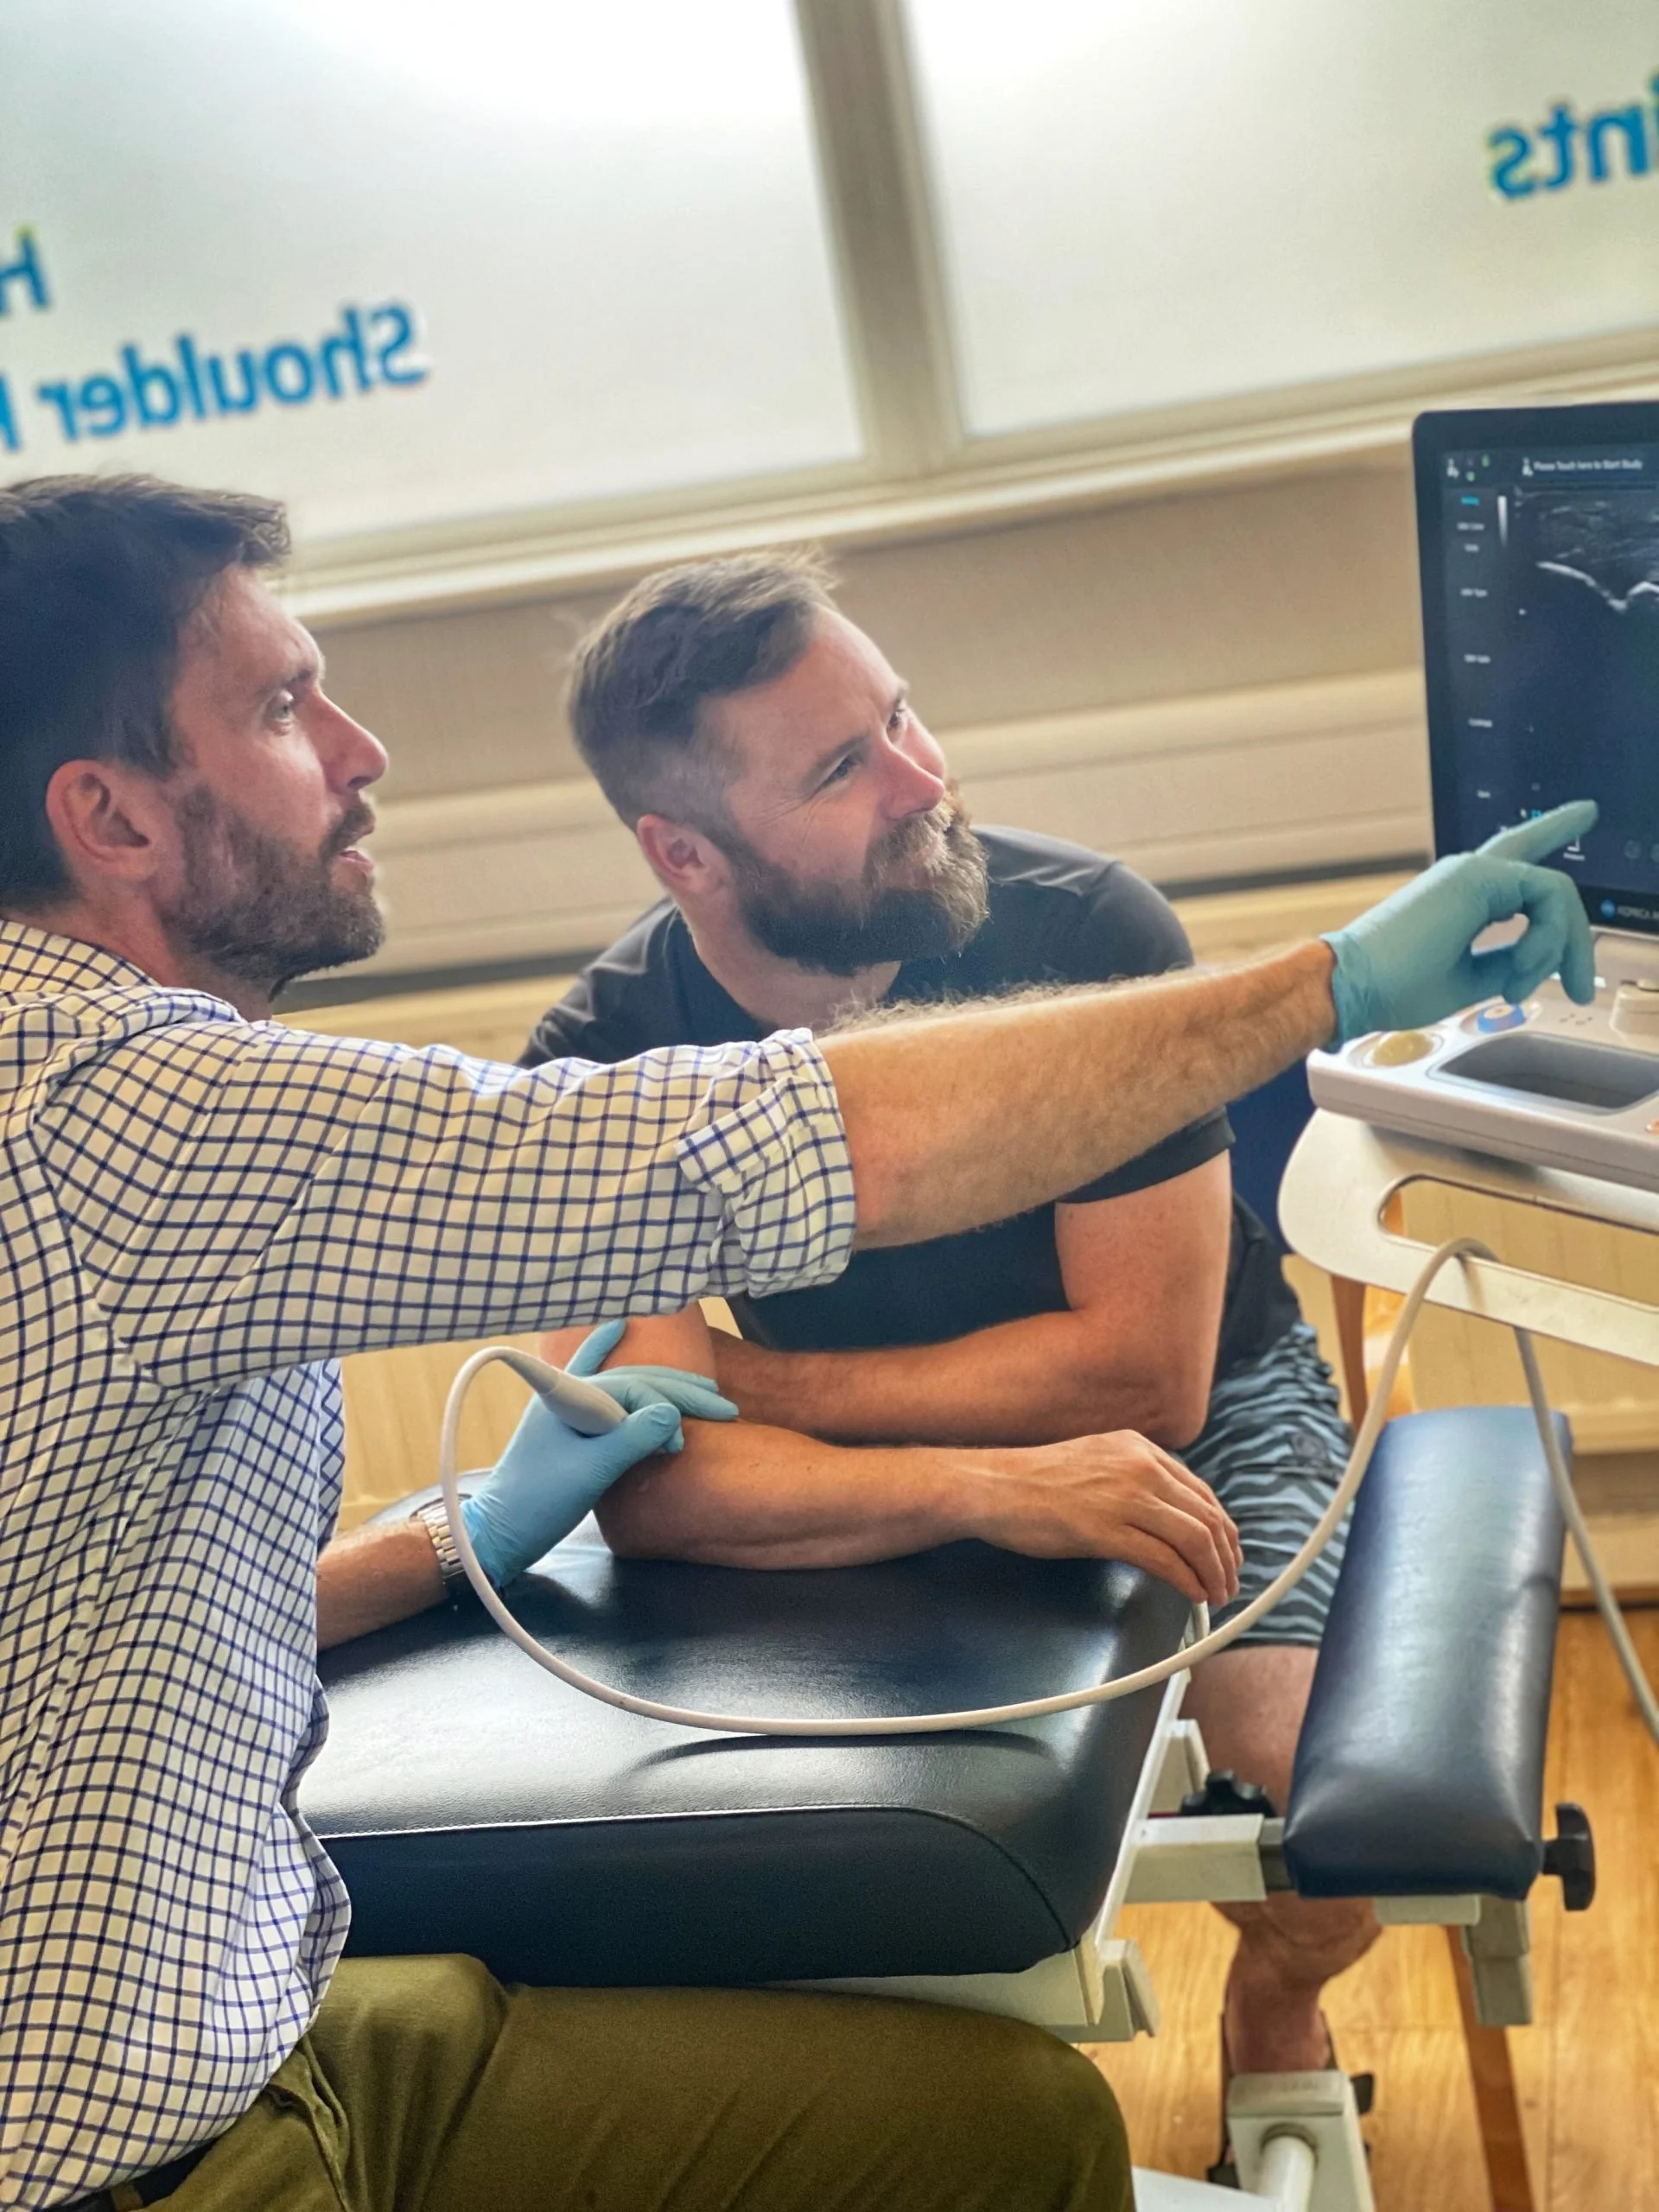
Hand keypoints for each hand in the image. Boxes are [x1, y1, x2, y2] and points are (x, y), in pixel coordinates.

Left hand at [463, 1322, 735, 1586]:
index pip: (633, 1387)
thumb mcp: (591, 1472)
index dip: (668, 1409)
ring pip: (624, 1384)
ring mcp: (566, 1406)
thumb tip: (672, 1413)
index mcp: (569, 1397)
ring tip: (702, 1391)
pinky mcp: (566, 1423)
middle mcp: (568, 1393)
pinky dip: (603, 1351)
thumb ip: (632, 1438)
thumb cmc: (539, 1502)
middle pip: (635, 1381)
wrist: (498, 1532)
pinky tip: (617, 1328)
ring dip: (663, 1388)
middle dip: (682, 1392)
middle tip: (726, 1409)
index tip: (688, 1440)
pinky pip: (591, 1378)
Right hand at [968, 1432, 1242, 1608]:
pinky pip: (1164, 1560)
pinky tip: (1192, 1595)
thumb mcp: (1098, 1461)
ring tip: (1216, 1596)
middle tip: (1229, 1584)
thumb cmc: (1036, 1481)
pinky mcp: (1105, 1530)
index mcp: (1140, 1449)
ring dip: (1213, 1574)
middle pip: (1207, 1517)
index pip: (1203, 1493)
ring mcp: (1124, 1497)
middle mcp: (1140, 1467)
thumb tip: (1169, 1516)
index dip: (1223, 1531)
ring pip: (1195, 1539)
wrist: (993, 1486)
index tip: (1228, 1555)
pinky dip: (1187, 1582)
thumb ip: (1135, 1479)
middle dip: (1226, 1557)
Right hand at [1322, 800, 1597, 1041]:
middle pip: (1528, 848)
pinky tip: (1524, 967)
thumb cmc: (1393, 986)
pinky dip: (1547, 939)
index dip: (1536, 846)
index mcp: (1459, 897)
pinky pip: (1548, 895)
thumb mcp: (1466, 979)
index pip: (1507, 868)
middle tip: (1588, 810)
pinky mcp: (1480, 876)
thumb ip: (1505, 963)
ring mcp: (1472, 872)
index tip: (1563, 828)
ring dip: (1559, 944)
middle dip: (1560, 824)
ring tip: (1525, 984)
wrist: (1353, 984)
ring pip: (1554, 891)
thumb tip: (1536, 964)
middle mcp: (1466, 876)